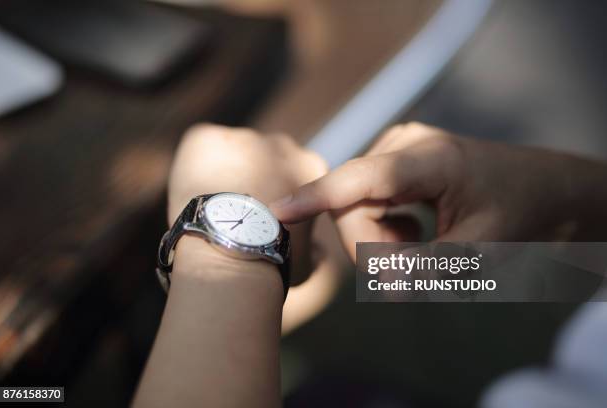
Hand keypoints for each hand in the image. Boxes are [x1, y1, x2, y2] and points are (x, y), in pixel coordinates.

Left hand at [168, 124, 327, 280]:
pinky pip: (200, 145)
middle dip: (253, 176)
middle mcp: (280, 143)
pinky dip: (194, 164)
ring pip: (231, 151)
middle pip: (264, 157)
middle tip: (237, 210)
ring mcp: (242, 136)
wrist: (230, 247)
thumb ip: (314, 248)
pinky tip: (194, 191)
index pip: (294, 173)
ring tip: (213, 204)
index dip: (278, 195)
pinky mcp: (205, 136)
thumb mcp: (306, 260)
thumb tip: (316, 250)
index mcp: (311, 167)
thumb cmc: (270, 260)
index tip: (264, 216)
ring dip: (225, 170)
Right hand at [271, 122, 606, 259]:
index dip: (318, 196)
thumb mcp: (482, 250)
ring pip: (356, 212)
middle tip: (408, 283)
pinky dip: (385, 235)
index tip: (278, 211)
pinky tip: (417, 234)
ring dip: (382, 246)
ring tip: (424, 254)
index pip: (362, 178)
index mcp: (430, 159)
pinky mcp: (390, 167)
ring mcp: (394, 154)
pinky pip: (365, 208)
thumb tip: (384, 286)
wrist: (540, 188)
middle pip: (353, 208)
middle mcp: (403, 147)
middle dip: (372, 252)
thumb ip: (428, 269)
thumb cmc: (518, 213)